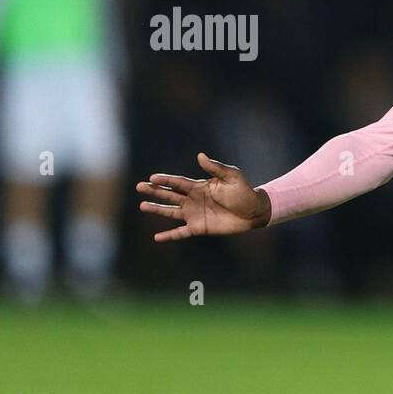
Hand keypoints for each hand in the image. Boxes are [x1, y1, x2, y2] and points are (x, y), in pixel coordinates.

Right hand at [136, 153, 270, 241]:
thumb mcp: (231, 176)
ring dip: (157, 209)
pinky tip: (157, 237)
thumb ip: (215, 168)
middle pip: (170, 195)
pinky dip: (169, 235)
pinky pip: (180, 233)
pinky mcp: (199, 228)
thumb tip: (200, 156)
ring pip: (171, 212)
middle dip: (154, 191)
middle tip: (139, 186)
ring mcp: (194, 214)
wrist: (253, 211)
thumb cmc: (243, 191)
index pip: (178, 182)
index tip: (152, 178)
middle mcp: (193, 199)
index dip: (165, 180)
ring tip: (142, 206)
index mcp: (199, 186)